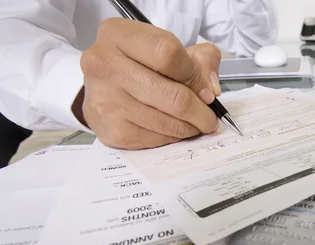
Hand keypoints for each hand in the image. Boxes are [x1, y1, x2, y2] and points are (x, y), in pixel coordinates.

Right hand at [75, 18, 220, 149]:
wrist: (102, 90)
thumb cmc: (139, 66)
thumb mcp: (169, 47)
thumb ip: (201, 58)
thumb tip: (211, 89)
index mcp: (118, 35)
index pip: (168, 53)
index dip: (195, 76)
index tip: (207, 91)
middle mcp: (104, 65)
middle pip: (171, 95)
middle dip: (200, 111)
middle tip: (210, 118)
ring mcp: (105, 100)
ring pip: (166, 122)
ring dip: (189, 127)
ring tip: (196, 124)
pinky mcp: (111, 130)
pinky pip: (155, 139)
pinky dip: (172, 137)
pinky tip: (173, 129)